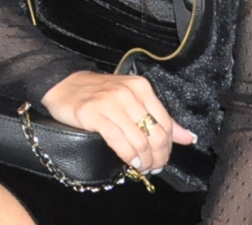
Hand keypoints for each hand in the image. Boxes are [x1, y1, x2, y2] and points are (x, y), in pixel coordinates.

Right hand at [41, 71, 193, 173]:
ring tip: (141, 166)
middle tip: (153, 167)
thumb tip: (188, 138)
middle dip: (157, 157)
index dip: (168, 147)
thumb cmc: (100, 94)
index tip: (162, 159)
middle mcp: (128, 93)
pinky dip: (127, 155)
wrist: (63, 84)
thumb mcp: (133, 100)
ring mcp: (110, 103)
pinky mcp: (93, 114)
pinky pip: (118, 141)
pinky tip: (129, 161)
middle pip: (154, 134)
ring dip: (143, 160)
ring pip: (139, 140)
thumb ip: (160, 118)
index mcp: (141, 87)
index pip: (165, 123)